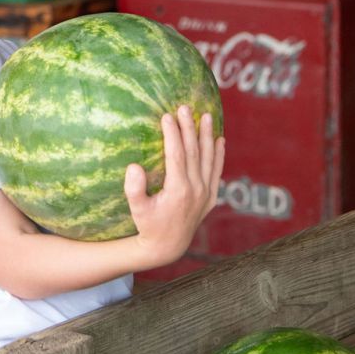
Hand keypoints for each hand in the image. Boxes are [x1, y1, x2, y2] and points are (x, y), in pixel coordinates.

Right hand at [124, 105, 224, 268]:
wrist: (168, 246)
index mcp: (178, 190)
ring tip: (206, 115)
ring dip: (207, 136)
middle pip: (194, 152)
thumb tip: (134, 166)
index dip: (173, 134)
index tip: (167, 115)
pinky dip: (219, 155)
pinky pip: (217, 172)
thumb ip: (134, 189)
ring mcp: (206, 193)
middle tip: (185, 107)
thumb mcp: (136, 210)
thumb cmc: (148, 225)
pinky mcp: (210, 197)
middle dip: (189, 128)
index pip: (177, 155)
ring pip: (209, 159)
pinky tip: (220, 140)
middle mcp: (196, 190)